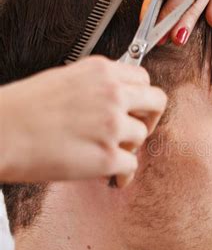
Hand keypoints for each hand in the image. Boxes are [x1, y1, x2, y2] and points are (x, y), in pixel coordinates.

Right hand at [0, 56, 166, 187]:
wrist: (0, 132)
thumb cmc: (21, 108)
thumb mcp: (64, 79)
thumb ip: (96, 85)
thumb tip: (115, 98)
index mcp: (101, 71)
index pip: (144, 79)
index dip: (142, 96)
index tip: (137, 107)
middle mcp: (112, 94)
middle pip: (157, 101)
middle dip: (150, 118)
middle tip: (138, 130)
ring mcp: (113, 125)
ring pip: (142, 136)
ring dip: (129, 147)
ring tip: (109, 154)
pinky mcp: (108, 156)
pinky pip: (132, 166)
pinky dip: (123, 175)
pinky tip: (113, 177)